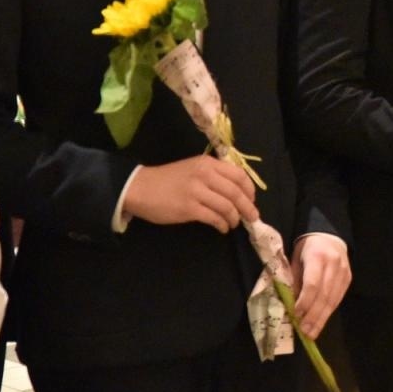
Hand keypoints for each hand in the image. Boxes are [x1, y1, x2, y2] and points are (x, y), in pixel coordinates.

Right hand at [122, 156, 256, 232]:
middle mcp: (204, 175)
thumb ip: (214, 175)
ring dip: (234, 218)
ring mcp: (196, 192)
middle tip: (253, 217)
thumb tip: (237, 192)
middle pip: (236, 192)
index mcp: (208, 163)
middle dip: (248, 207)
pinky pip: (214, 218)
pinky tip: (222, 228)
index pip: (239, 175)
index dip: (250, 190)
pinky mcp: (188, 208)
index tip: (252, 200)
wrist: (139, 187)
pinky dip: (222, 224)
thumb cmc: (168, 179)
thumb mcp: (193, 168)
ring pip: (227, 206)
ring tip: (234, 223)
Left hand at [290, 234, 350, 338]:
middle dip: (313, 316)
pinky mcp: (348, 279)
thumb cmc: (306, 249)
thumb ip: (293, 280)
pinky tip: (320, 322)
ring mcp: (344, 272)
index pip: (313, 283)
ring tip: (312, 333)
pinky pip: (338, 299)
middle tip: (304, 332)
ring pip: (333, 299)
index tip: (296, 315)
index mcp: (317, 256)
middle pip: (324, 295)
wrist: (329, 237)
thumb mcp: (295, 260)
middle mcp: (334, 264)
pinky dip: (328, 312)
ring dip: (321, 318)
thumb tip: (289, 305)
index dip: (305, 301)